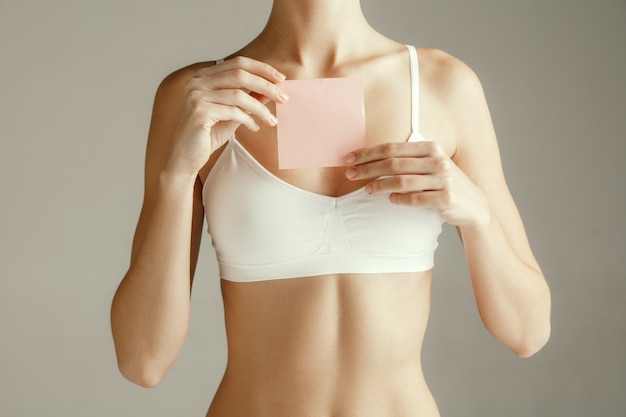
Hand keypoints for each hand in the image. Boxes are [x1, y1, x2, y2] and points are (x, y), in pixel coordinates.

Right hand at [166, 56, 288, 175]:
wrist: (186, 157)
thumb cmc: (209, 134)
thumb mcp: (233, 113)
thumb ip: (249, 98)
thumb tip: (272, 89)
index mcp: (203, 76)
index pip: (237, 63)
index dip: (261, 69)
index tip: (281, 79)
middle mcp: (197, 82)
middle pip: (240, 74)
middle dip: (266, 85)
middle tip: (284, 97)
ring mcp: (196, 96)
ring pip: (239, 95)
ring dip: (260, 108)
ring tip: (272, 121)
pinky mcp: (199, 112)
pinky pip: (233, 112)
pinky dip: (248, 119)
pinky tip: (255, 127)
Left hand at [344, 141, 490, 227]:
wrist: (474, 205)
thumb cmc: (444, 183)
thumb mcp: (431, 165)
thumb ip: (409, 159)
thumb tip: (373, 158)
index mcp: (431, 148)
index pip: (392, 148)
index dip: (368, 153)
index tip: (350, 158)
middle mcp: (437, 161)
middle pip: (393, 163)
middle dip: (367, 169)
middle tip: (350, 174)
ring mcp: (443, 180)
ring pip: (402, 181)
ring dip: (380, 185)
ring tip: (367, 190)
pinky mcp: (445, 199)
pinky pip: (415, 199)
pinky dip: (399, 199)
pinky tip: (390, 200)